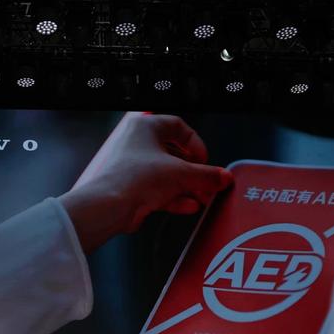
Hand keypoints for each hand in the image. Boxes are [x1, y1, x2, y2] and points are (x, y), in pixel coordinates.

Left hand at [58, 112, 232, 253]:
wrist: (109, 206)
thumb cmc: (136, 178)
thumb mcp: (181, 173)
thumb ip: (206, 175)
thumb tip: (224, 177)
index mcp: (145, 127)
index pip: (177, 127)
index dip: (196, 143)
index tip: (206, 159)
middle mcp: (137, 144)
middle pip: (174, 154)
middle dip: (195, 172)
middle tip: (208, 182)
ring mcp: (133, 167)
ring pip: (167, 175)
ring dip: (188, 187)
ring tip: (204, 197)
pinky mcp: (132, 189)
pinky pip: (158, 191)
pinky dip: (175, 198)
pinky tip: (190, 206)